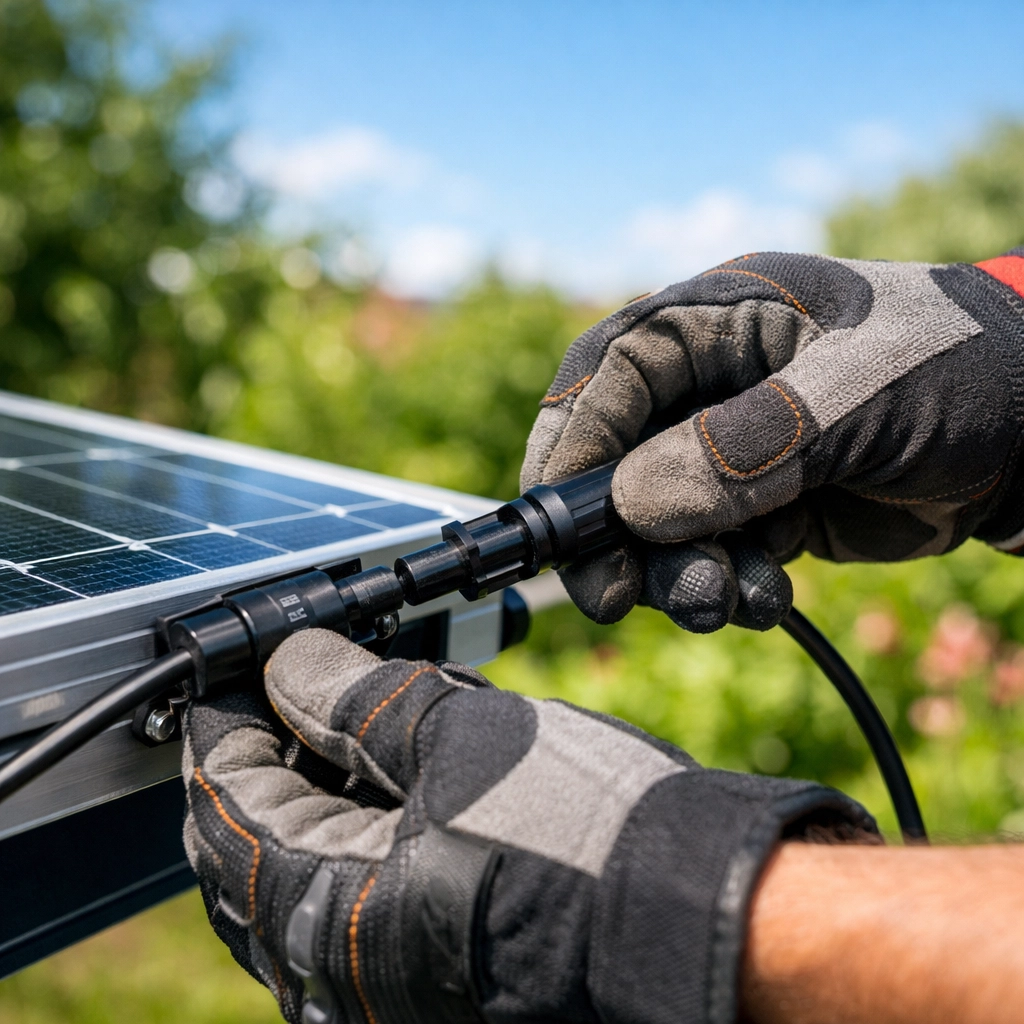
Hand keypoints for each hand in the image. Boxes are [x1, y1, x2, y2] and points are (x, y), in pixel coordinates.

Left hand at [183, 630, 872, 1023]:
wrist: (696, 908)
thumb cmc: (585, 832)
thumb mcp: (458, 737)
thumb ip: (355, 699)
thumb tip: (292, 662)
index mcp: (325, 916)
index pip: (225, 805)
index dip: (228, 718)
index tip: (240, 662)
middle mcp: (338, 970)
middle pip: (255, 842)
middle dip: (271, 746)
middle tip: (298, 670)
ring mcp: (385, 973)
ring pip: (309, 863)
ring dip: (317, 777)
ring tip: (350, 699)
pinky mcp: (429, 959)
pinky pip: (359, 885)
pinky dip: (360, 817)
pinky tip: (392, 758)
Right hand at [522, 248, 1023, 630]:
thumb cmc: (964, 375)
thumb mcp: (859, 396)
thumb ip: (746, 446)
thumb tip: (636, 504)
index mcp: (724, 318)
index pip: (614, 371)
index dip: (573, 441)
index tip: (556, 518)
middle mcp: (715, 383)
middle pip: (621, 456)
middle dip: (614, 531)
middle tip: (614, 596)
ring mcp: (736, 449)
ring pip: (663, 520)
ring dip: (677, 573)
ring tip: (720, 604)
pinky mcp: (765, 506)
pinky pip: (715, 554)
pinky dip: (729, 586)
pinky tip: (770, 598)